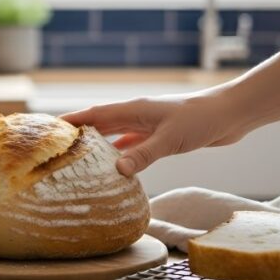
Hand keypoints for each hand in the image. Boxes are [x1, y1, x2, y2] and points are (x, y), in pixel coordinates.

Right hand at [60, 90, 248, 175]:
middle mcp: (137, 115)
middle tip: (57, 147)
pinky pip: (133, 146)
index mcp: (134, 109)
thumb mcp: (170, 139)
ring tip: (79, 160)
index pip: (94, 114)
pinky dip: (121, 155)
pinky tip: (114, 166)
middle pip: (100, 124)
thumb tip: (116, 170)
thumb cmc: (201, 120)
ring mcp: (148, 125)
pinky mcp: (161, 136)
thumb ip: (143, 154)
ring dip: (99, 146)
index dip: (71, 121)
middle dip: (79, 134)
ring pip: (116, 136)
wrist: (230, 114)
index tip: (48, 129)